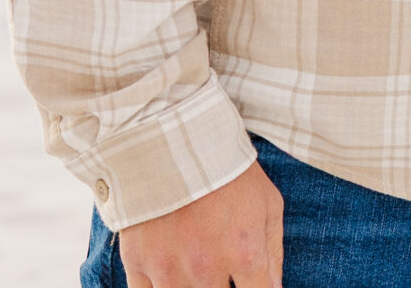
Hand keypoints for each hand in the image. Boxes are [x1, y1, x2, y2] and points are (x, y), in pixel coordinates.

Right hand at [117, 160, 282, 287]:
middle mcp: (206, 268)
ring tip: (196, 265)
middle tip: (219, 268)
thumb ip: (273, 252)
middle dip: (222, 285)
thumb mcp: (267, 203)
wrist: (173, 137)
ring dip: (191, 286)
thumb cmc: (228, 170)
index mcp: (244, 253)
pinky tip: (170, 273)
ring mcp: (169, 269)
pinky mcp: (137, 264)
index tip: (250, 283)